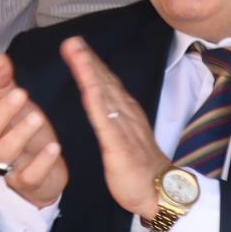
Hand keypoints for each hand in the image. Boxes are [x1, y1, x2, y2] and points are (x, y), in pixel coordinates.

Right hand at [0, 54, 66, 209]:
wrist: (43, 176)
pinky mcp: (27, 182)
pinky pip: (28, 176)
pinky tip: (54, 147)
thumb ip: (6, 84)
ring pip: (4, 152)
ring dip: (20, 133)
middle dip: (1, 110)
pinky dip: (41, 162)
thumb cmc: (25, 136)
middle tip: (22, 93)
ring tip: (37, 118)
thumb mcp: (17, 107)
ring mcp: (7, 166)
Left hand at [62, 38, 171, 220]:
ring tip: (75, 52)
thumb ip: (110, 120)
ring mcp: (124, 127)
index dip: (90, 63)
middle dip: (88, 59)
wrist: (158, 192)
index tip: (75, 46)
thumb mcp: (121, 138)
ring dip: (89, 71)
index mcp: (125, 114)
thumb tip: (98, 104)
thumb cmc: (138, 167)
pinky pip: (106, 119)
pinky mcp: (120, 144)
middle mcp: (126, 115)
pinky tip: (87, 87)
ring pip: (104, 93)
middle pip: (105, 82)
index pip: (106, 83)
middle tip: (72, 40)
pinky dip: (96, 100)